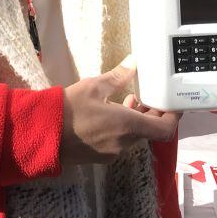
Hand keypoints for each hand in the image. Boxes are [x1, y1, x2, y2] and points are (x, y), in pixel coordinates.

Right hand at [60, 57, 179, 165]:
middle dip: (152, 114)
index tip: (172, 103)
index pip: (165, 129)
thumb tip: (134, 61)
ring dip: (136, 120)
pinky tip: (111, 112)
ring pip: (134, 136)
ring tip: (130, 99)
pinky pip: (120, 142)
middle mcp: (124, 143)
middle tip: (150, 96)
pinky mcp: (100, 156)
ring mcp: (112, 152)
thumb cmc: (69, 109)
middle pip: (150, 132)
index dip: (173, 116)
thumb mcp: (94, 86)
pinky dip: (123, 127)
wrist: (42, 134)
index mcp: (127, 125)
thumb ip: (118, 76)